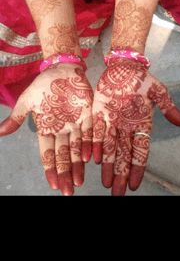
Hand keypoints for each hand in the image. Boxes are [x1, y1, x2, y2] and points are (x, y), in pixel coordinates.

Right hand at [0, 63, 93, 195]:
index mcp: (47, 130)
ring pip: (77, 148)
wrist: (61, 69)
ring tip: (79, 181)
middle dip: (65, 173)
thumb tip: (0, 133)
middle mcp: (62, 131)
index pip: (48, 154)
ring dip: (78, 165)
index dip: (51, 169)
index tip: (53, 185)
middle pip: (64, 156)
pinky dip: (89, 145)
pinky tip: (89, 158)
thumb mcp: (27, 101)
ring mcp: (76, 124)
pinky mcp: (88, 115)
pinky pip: (89, 132)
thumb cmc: (43, 85)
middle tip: (68, 192)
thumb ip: (16, 118)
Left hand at [92, 58, 179, 195]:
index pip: (140, 152)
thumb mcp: (158, 92)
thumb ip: (169, 108)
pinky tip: (93, 160)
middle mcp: (126, 129)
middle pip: (123, 156)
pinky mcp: (99, 115)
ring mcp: (112, 123)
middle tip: (118, 194)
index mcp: (142, 126)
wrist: (124, 67)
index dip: (137, 169)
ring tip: (106, 183)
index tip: (134, 185)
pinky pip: (97, 133)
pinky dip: (96, 146)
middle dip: (120, 175)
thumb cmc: (143, 81)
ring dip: (107, 166)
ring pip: (109, 149)